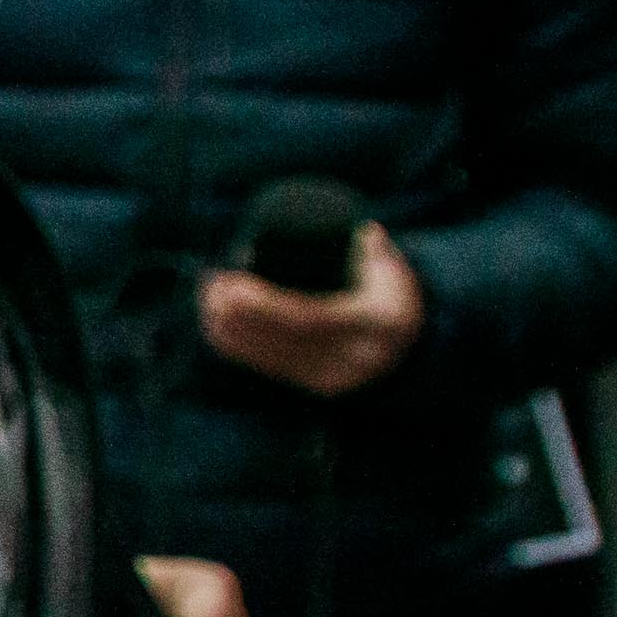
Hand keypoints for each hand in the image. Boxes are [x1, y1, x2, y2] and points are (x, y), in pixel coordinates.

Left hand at [199, 226, 423, 397]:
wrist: (409, 346)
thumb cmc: (392, 295)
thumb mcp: (392, 270)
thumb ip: (373, 247)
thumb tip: (359, 230)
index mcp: (377, 324)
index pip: (309, 318)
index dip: (264, 303)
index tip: (232, 281)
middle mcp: (355, 356)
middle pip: (282, 338)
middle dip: (238, 312)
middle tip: (213, 281)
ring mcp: (334, 376)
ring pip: (270, 354)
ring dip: (229, 327)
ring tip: (207, 294)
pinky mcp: (314, 386)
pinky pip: (269, 368)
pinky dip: (237, 346)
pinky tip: (213, 324)